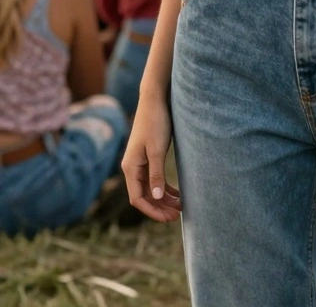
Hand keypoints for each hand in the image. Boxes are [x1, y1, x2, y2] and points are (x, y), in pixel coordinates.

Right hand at [122, 92, 181, 221]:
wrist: (155, 99)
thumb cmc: (156, 122)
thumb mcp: (157, 150)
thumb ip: (156, 174)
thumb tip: (157, 197)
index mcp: (130, 168)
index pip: (138, 198)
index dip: (152, 211)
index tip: (169, 218)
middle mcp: (132, 167)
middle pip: (144, 195)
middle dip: (160, 207)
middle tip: (178, 215)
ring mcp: (140, 162)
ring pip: (150, 188)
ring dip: (164, 198)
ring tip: (181, 206)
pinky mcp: (148, 156)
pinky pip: (154, 178)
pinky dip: (165, 187)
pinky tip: (177, 192)